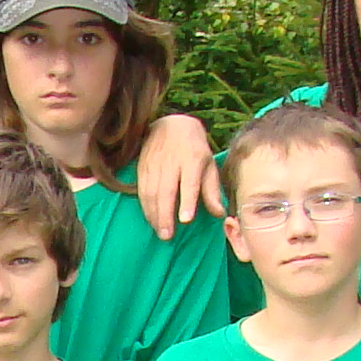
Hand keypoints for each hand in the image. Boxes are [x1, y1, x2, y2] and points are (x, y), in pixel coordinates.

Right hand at [132, 111, 223, 240]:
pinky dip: (145, 207)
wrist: (172, 124)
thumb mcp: (208, 165)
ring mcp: (154, 163)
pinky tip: (151, 219)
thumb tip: (219, 213)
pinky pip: (141, 189)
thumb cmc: (194, 149)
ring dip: (154, 214)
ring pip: (151, 192)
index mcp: (192, 159)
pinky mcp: (142, 166)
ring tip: (160, 232)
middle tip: (167, 236)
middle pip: (166, 190)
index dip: (187, 201)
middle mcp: (172, 161)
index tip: (185, 220)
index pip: (189, 183)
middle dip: (165, 214)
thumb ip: (212, 190)